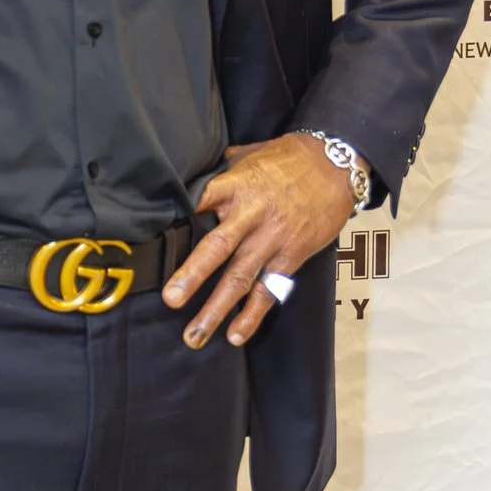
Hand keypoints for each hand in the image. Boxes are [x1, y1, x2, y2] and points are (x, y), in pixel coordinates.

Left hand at [167, 136, 356, 349]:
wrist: (336, 165)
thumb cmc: (288, 158)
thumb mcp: (250, 154)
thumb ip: (222, 170)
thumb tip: (192, 177)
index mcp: (236, 184)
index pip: (201, 199)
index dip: (178, 215)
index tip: (153, 234)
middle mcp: (252, 215)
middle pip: (218, 247)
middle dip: (193, 276)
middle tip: (171, 300)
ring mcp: (272, 239)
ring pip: (240, 278)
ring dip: (216, 309)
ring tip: (194, 336)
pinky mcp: (291, 256)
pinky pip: (268, 291)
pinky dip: (252, 315)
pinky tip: (235, 335)